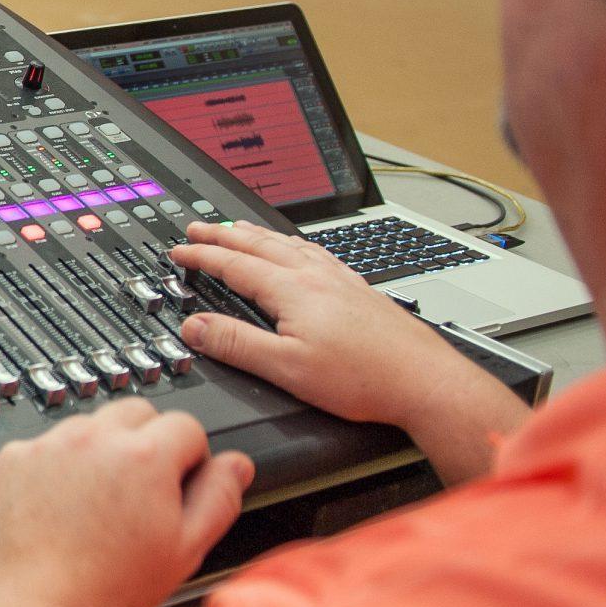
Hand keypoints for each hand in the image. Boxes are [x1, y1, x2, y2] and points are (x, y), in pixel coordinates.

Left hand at [0, 401, 251, 606]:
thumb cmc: (108, 587)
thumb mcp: (185, 549)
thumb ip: (218, 498)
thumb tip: (236, 465)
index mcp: (144, 455)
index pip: (186, 424)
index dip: (190, 457)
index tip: (178, 484)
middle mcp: (94, 438)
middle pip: (136, 412)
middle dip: (146, 442)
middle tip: (139, 492)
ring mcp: (49, 445)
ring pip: (89, 426)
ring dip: (99, 451)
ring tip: (97, 505)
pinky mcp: (14, 458)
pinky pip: (46, 445)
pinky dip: (56, 466)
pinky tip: (60, 507)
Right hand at [170, 221, 478, 428]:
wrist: (424, 381)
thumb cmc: (365, 379)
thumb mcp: (287, 369)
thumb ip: (236, 344)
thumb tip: (195, 326)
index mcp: (294, 290)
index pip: (235, 264)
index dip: (203, 255)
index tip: (180, 249)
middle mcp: (318, 276)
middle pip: (260, 244)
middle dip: (224, 233)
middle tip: (199, 226)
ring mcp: (341, 280)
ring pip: (289, 244)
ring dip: (257, 233)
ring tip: (239, 228)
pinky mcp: (359, 290)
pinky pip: (315, 252)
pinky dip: (292, 244)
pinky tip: (298, 251)